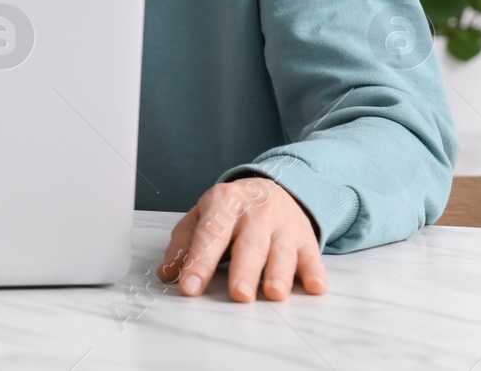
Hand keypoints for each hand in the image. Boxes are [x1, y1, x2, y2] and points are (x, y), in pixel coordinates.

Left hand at [156, 176, 326, 301]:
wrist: (273, 186)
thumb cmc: (230, 210)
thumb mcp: (201, 217)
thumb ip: (183, 245)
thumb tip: (166, 273)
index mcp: (223, 202)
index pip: (210, 233)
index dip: (199, 262)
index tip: (189, 288)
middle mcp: (256, 212)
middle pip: (250, 244)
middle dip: (245, 270)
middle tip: (239, 294)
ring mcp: (284, 225)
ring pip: (282, 251)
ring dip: (279, 274)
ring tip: (274, 294)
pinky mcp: (306, 239)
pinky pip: (312, 257)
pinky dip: (314, 273)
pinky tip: (314, 287)